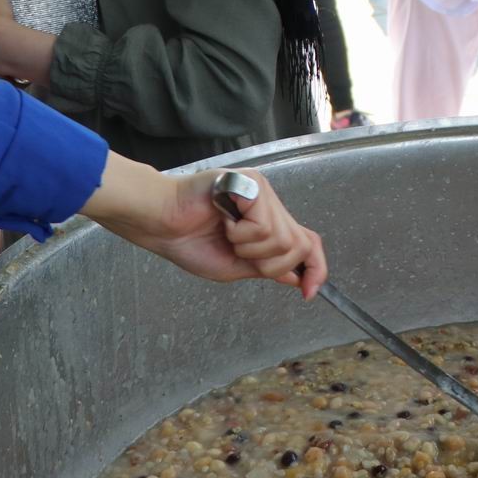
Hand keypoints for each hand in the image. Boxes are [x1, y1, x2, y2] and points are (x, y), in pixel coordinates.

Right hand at [90, 164, 326, 299]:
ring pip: (282, 238)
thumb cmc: (189, 241)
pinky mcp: (251, 184)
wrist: (161, 224)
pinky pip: (264, 225)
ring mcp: (262, 190)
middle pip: (299, 245)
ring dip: (249, 248)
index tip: (310, 293)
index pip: (308, 241)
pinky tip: (223, 221)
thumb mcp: (237, 265)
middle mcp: (270, 202)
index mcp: (268, 220)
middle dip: (268, 262)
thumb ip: (268, 268)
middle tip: (238, 250)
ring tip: (227, 233)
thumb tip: (299, 278)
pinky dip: (241, 235)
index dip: (316, 268)